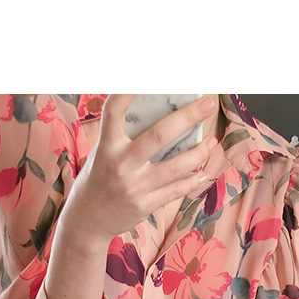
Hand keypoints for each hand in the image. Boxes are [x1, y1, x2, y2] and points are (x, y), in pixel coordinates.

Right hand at [84, 97, 210, 244]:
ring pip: (177, 165)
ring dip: (200, 151)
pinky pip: (177, 189)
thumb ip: (125, 138)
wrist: (86, 221)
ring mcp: (135, 187)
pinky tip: (204, 171)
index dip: (127, 92)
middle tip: (207, 103)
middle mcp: (121, 165)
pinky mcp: (145, 205)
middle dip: (188, 117)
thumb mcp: (102, 154)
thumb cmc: (97, 179)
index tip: (142, 77)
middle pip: (159, 136)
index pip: (114, 112)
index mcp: (106, 147)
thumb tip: (162, 115)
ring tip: (212, 141)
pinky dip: (194, 179)